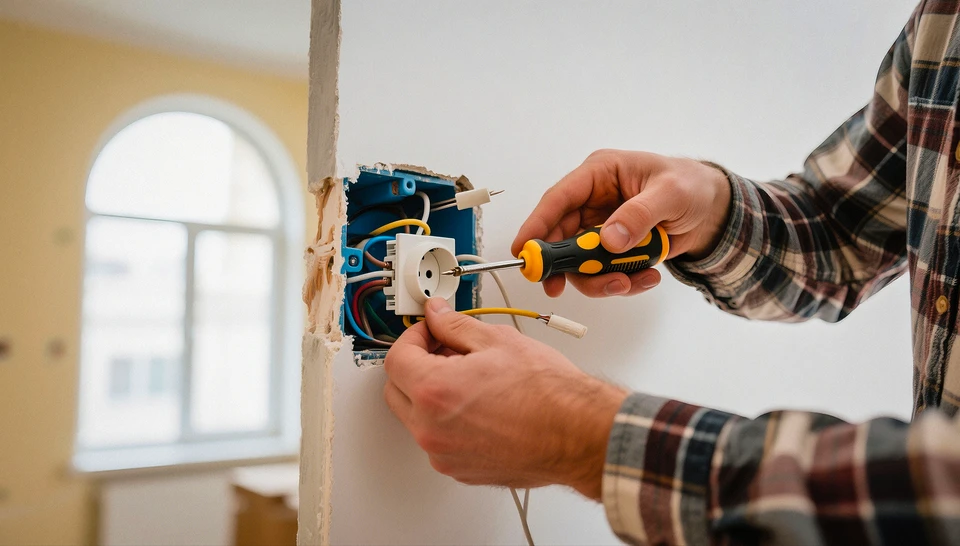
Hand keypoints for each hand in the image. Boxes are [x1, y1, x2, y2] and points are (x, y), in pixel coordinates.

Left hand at [383, 298, 627, 498]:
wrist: (579, 435)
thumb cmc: (549, 394)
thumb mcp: (498, 341)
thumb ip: (456, 326)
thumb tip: (437, 316)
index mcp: (435, 392)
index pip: (396, 359)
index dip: (412, 337)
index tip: (429, 330)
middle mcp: (431, 429)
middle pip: (397, 391)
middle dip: (414, 365)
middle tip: (442, 349)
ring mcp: (445, 455)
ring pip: (417, 418)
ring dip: (430, 394)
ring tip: (468, 377)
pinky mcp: (461, 470)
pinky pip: (439, 440)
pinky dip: (448, 420)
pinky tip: (478, 404)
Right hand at [512, 150, 730, 297]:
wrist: (710, 210)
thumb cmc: (690, 186)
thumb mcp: (670, 193)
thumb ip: (640, 214)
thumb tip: (609, 240)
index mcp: (598, 174)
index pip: (558, 199)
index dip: (536, 225)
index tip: (522, 252)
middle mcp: (591, 201)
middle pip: (560, 236)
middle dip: (563, 264)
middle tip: (559, 289)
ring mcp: (599, 228)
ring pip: (579, 262)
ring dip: (598, 279)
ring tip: (630, 283)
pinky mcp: (610, 250)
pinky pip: (602, 273)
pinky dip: (620, 282)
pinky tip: (647, 278)